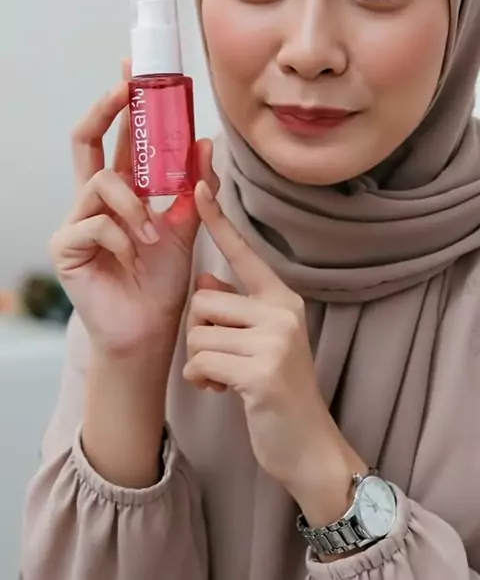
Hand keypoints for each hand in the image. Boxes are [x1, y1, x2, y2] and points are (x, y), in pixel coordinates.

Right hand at [50, 61, 218, 358]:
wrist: (151, 327)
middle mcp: (94, 199)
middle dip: (106, 109)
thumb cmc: (162, 278)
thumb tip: (206, 142)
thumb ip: (194, 187)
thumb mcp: (187, 225)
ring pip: (102, 183)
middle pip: (87, 139)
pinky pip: (96, 224)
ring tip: (152, 234)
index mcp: (121, 190)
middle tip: (125, 88)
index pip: (118, 137)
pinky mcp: (66, 246)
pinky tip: (134, 257)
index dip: (122, 104)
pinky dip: (124, 237)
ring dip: (134, 205)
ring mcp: (76, 221)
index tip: (135, 73)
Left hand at [183, 181, 357, 503]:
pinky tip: (226, 393)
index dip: (219, 220)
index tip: (200, 185)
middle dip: (200, 335)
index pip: (244, 252)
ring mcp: (275, 340)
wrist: (307, 444)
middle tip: (224, 359)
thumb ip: (234, 306)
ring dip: (201, 362)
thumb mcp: (260, 339)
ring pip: (197, 334)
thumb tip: (205, 276)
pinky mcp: (262, 372)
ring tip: (228, 378)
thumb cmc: (275, 388)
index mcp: (281, 297)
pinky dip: (203, 382)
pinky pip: (201, 362)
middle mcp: (282, 310)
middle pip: (203, 299)